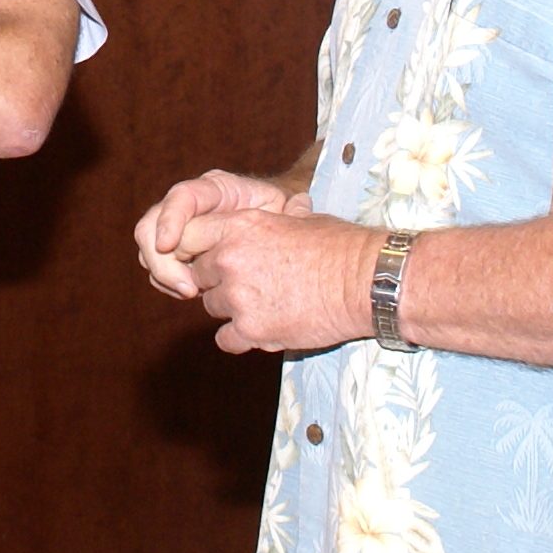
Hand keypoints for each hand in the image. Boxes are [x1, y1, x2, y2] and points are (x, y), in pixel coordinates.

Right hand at [135, 171, 309, 298]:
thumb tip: (300, 204)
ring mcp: (177, 229)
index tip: (168, 245)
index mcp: (213, 189)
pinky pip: (158, 268)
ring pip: (149, 250)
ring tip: (193, 293)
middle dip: (163, 260)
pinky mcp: (175, 252)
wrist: (269, 231)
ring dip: (165, 275)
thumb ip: (289, 209)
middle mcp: (187, 206)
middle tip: (190, 288)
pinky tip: (192, 293)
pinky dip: (168, 282)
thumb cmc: (279, 218)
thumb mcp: (285, 212)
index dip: (170, 219)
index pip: (182, 196)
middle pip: (150, 226)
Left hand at [175, 208, 378, 352]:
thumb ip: (268, 223)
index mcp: (239, 226)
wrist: (364, 282)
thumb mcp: (297, 220)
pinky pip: (225, 339)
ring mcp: (238, 297)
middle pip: (198, 275)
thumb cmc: (339, 247)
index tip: (212, 259)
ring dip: (232, 309)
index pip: (188, 236)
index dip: (198, 250)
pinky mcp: (251, 330)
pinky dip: (241, 338)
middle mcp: (230, 259)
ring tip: (266, 304)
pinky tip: (266, 328)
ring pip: (212, 307)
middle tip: (249, 284)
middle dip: (218, 280)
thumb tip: (277, 214)